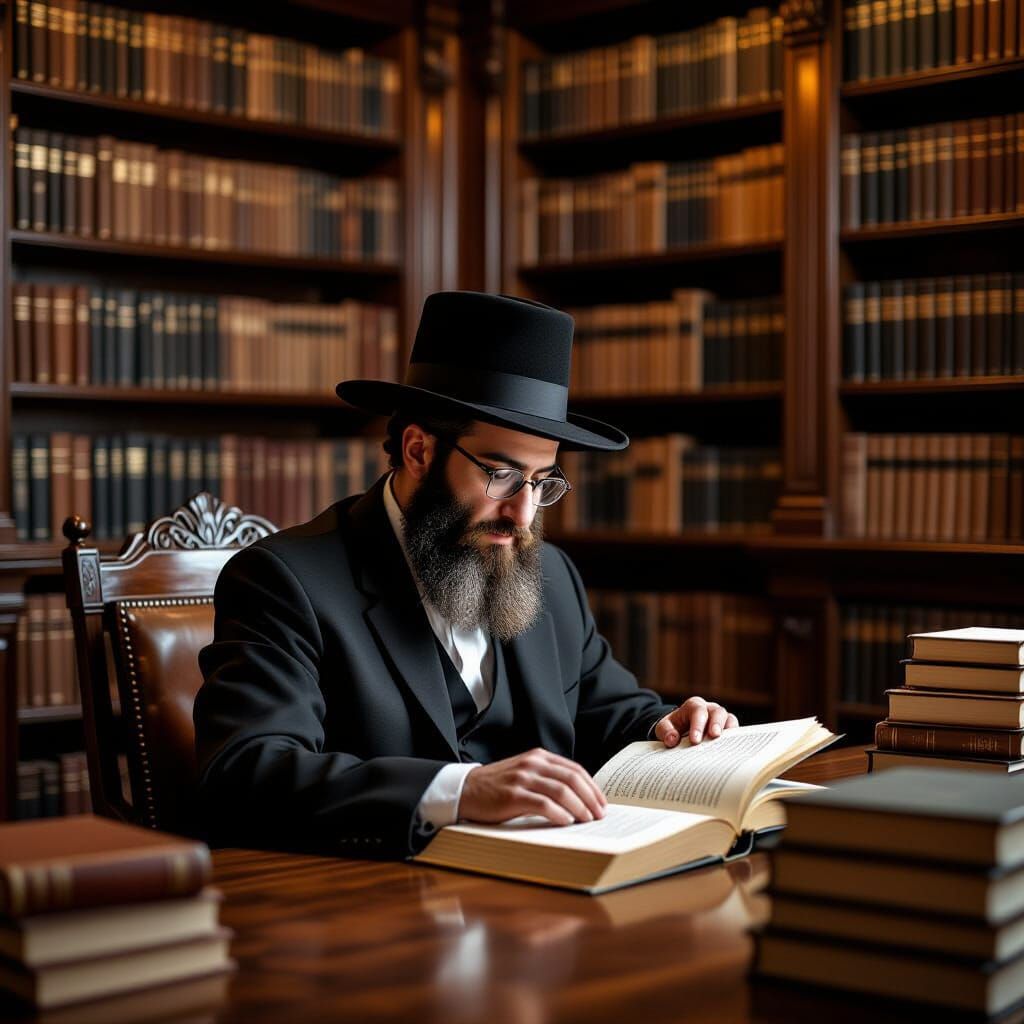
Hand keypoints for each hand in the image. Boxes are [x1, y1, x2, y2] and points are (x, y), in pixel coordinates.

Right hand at [458, 748, 606, 826]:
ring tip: (587, 820)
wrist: (466, 790)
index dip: (592, 787)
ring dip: (579, 807)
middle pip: (572, 779)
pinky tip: (566, 822)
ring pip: (561, 791)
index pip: (574, 770)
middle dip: (590, 798)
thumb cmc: (498, 786)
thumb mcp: (525, 774)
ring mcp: (522, 778)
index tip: (602, 803)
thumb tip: (579, 800)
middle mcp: (533, 764)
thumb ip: (547, 779)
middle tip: (600, 815)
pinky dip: (559, 814)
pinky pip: (543, 804)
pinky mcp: (513, 796)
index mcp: (538, 757)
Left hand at [654, 696, 738, 748]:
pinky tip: (731, 749)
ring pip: (729, 718)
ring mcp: (720, 718)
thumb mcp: (664, 727)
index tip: (694, 740)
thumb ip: (665, 732)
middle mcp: (709, 709)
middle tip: (713, 736)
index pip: (698, 711)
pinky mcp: (726, 728)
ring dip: (728, 730)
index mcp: (693, 706)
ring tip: (725, 743)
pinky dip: (734, 738)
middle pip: (717, 712)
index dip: (697, 725)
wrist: (679, 729)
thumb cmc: (673, 727)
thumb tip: (672, 739)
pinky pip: (735, 730)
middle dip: (716, 724)